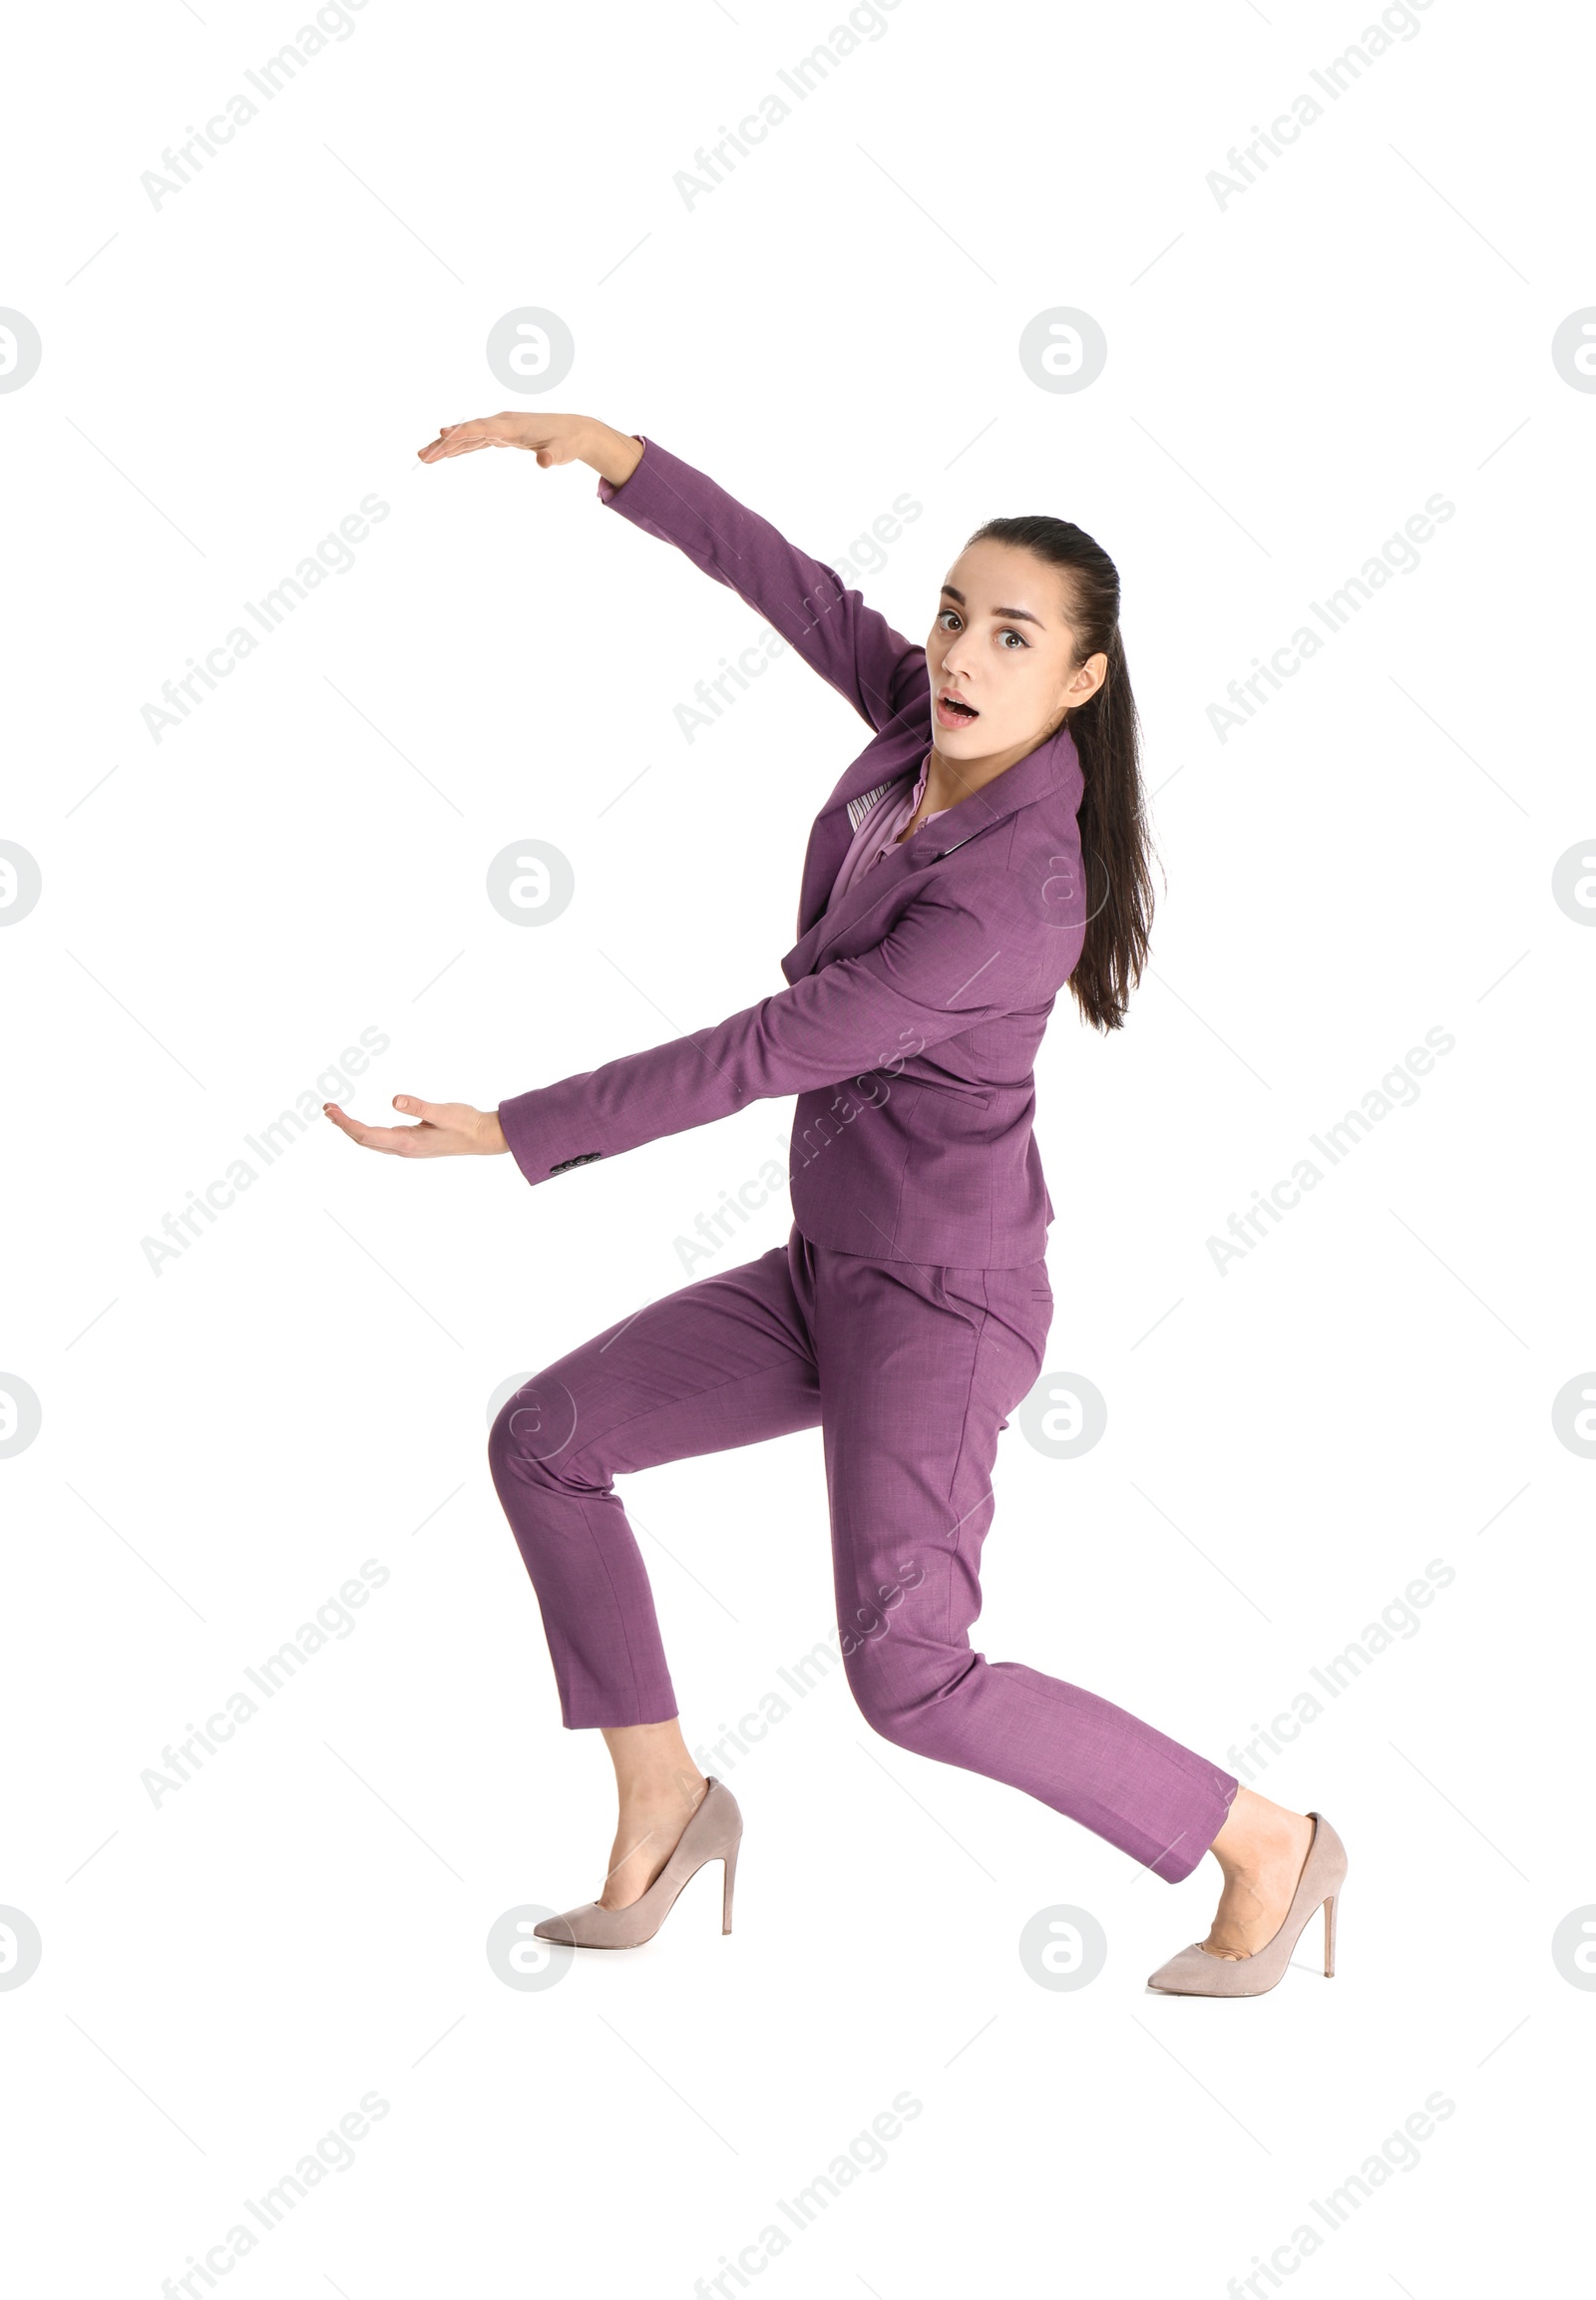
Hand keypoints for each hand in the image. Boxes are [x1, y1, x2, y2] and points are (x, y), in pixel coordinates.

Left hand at [323, 1095, 507, 1156]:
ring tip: (336, 1114)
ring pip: (370, 1141)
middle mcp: (403, 1148)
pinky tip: (360, 1123)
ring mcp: (406, 1148)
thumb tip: (394, 1100)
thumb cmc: (466, 1124)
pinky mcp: (411, 1144)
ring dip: (351, 1128)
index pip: (366, 1134)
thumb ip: (419, 1107)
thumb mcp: (443, 1112)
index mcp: (407, 1142)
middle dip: (343, 1124)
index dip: (345, 1123)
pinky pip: (380, 1140)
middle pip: (363, 1139)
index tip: (331, 1109)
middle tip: (326, 1107)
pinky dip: (364, 1131)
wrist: (483, 1137)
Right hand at [416, 412, 643, 484]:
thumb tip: (544, 463)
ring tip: (424, 457)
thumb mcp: (562, 451)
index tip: (443, 435)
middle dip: (445, 443)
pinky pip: (474, 441)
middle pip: (468, 432)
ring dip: (446, 447)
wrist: (572, 431)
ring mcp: (499, 429)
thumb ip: (552, 456)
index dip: (463, 432)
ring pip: (467, 437)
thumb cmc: (566, 442)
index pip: (482, 428)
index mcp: (512, 425)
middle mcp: (501, 423)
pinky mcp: (500, 436)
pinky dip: (458, 447)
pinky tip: (444, 454)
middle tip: (423, 456)